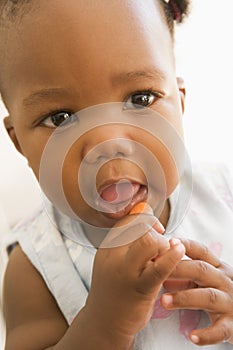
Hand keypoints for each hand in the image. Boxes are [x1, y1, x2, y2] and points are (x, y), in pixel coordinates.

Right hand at [84, 214, 184, 340]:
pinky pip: (160, 267)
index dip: (146, 217)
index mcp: (108, 247)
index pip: (128, 219)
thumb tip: (153, 225)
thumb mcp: (113, 262)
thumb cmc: (114, 290)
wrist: (104, 322)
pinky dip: (172, 256)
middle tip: (163, 242)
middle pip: (139, 227)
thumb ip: (128, 244)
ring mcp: (126, 272)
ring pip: (149, 242)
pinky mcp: (140, 288)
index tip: (156, 228)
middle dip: (156, 230)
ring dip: (164, 243)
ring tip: (166, 253)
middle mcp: (114, 256)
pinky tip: (179, 251)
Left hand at [161, 239, 232, 345]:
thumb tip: (161, 273)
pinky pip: (220, 330)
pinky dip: (207, 334)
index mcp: (217, 268)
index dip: (186, 245)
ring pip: (208, 296)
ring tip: (163, 301)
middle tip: (156, 271)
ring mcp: (230, 302)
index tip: (169, 242)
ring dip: (184, 298)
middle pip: (201, 270)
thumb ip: (185, 277)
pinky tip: (192, 337)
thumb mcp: (206, 282)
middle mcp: (225, 281)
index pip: (202, 251)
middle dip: (178, 269)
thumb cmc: (221, 296)